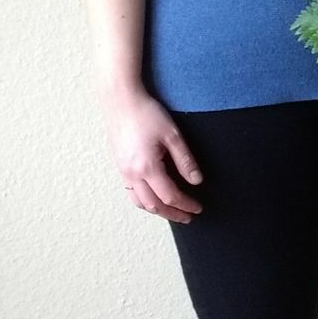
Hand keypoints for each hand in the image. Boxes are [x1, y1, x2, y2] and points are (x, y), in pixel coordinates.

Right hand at [104, 86, 202, 223]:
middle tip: (188, 217)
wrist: (120, 101)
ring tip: (172, 212)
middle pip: (153, 205)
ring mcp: (123, 171)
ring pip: (139, 202)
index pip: (170, 196)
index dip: (186, 204)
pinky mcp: (119, 166)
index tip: (198, 208)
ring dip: (157, 211)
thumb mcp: (173, 135)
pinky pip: (130, 192)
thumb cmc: (147, 113)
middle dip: (172, 214)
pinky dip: (143, 202)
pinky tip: (153, 198)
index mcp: (147, 167)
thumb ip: (185, 160)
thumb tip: (197, 181)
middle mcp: (132, 174)